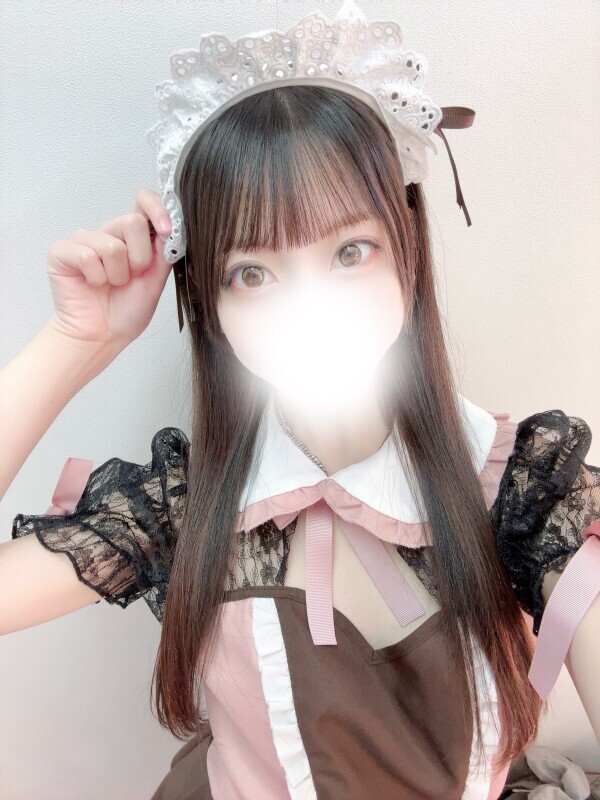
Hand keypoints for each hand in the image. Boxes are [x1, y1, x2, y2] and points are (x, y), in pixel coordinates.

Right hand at [46, 188, 174, 347]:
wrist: (102, 335)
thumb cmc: (126, 311)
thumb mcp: (156, 281)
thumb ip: (164, 252)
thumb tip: (172, 227)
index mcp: (134, 237)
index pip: (144, 201)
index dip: (157, 209)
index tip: (167, 230)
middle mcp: (109, 233)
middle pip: (132, 222)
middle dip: (139, 259)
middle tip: (131, 277)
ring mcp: (84, 240)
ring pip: (112, 246)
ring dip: (117, 275)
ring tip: (111, 285)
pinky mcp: (62, 251)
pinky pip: (87, 256)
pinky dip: (96, 278)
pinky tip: (92, 285)